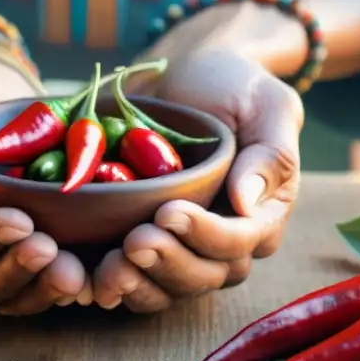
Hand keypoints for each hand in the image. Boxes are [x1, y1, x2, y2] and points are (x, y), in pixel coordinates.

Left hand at [93, 45, 303, 312]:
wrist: (186, 73)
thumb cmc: (234, 85)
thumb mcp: (267, 104)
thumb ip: (271, 153)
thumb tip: (247, 202)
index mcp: (263, 213)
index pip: (240, 242)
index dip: (207, 236)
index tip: (169, 213)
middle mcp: (228, 241)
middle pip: (205, 275)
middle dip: (169, 263)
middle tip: (134, 240)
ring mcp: (186, 248)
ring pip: (169, 288)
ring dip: (140, 283)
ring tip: (111, 264)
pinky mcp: (149, 246)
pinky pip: (136, 281)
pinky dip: (113, 283)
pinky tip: (88, 277)